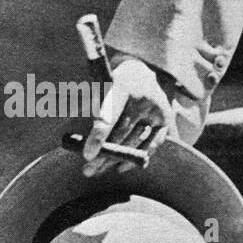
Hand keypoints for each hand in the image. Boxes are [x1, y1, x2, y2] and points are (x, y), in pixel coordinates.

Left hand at [82, 57, 179, 176]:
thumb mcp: (98, 86)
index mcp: (122, 85)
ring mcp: (157, 109)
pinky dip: (136, 158)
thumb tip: (76, 136)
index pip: (109, 115)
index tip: (86, 155)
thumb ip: (87, 107)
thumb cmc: (111, 82)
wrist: (141, 73)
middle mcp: (143, 98)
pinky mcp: (167, 120)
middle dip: (103, 154)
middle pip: (122, 133)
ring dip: (116, 159)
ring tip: (97, 170)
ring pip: (135, 141)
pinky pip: (151, 144)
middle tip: (88, 169)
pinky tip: (119, 167)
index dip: (98, 137)